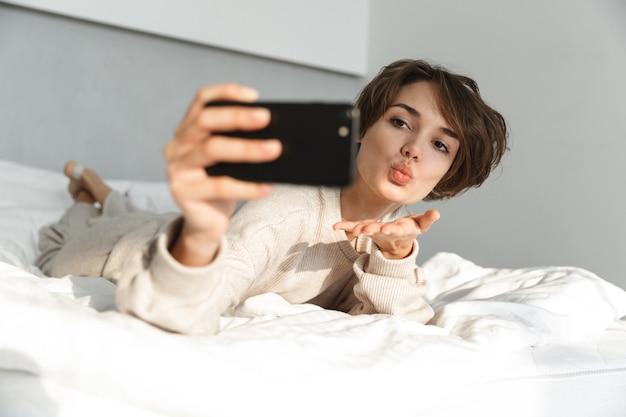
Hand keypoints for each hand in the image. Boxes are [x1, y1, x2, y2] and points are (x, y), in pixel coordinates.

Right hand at [165, 83, 281, 265]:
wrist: (205, 222)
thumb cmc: (222, 185)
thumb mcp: (229, 160)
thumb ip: (240, 143)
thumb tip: (275, 134)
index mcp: (188, 130)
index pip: (202, 100)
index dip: (226, 93)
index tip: (254, 96)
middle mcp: (178, 145)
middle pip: (205, 121)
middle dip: (238, 117)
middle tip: (267, 118)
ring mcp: (177, 168)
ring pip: (212, 150)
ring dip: (246, 149)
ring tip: (274, 149)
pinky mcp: (183, 191)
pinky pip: (219, 186)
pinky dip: (247, 186)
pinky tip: (266, 186)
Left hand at [333, 210, 440, 259]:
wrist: (398, 242)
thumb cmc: (410, 229)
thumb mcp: (422, 225)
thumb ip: (428, 219)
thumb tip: (437, 213)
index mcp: (400, 230)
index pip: (396, 230)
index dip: (392, 229)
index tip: (387, 229)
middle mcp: (386, 232)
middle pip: (379, 231)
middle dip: (373, 230)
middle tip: (365, 231)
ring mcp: (375, 231)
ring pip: (366, 229)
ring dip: (358, 228)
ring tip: (350, 229)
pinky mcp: (367, 228)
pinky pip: (355, 226)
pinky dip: (345, 226)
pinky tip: (335, 226)